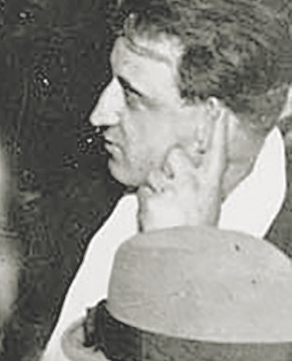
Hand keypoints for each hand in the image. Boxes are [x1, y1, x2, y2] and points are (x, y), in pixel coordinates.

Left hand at [138, 100, 233, 230]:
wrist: (181, 252)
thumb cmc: (193, 231)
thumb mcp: (206, 204)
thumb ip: (197, 183)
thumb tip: (185, 166)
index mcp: (211, 183)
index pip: (217, 149)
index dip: (217, 128)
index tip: (217, 108)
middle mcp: (194, 180)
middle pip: (174, 154)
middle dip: (168, 168)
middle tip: (172, 191)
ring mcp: (173, 185)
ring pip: (154, 173)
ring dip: (155, 188)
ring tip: (165, 209)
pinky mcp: (153, 193)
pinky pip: (143, 189)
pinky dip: (145, 200)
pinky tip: (156, 213)